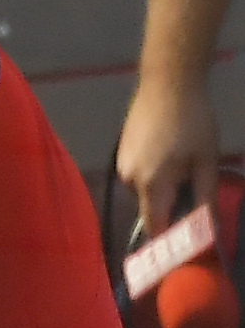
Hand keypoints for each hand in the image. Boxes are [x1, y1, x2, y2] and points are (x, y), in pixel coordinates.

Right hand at [117, 72, 221, 235]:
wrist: (168, 82)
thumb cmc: (193, 122)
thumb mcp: (207, 161)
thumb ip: (204, 198)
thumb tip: (205, 231)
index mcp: (151, 184)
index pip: (155, 226)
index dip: (168, 239)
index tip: (183, 245)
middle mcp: (129, 179)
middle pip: (149, 208)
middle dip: (169, 208)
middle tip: (194, 193)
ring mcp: (121, 165)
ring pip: (143, 191)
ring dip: (161, 189)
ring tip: (182, 167)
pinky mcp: (121, 153)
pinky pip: (138, 175)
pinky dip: (153, 175)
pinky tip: (168, 155)